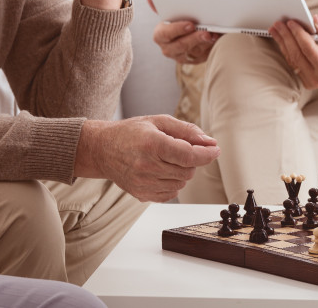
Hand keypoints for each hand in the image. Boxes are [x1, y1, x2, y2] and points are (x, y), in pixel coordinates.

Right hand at [75, 115, 219, 201]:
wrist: (102, 150)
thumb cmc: (130, 133)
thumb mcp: (158, 121)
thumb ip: (186, 130)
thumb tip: (209, 142)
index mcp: (152, 144)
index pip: (189, 155)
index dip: (206, 154)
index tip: (215, 150)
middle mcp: (147, 166)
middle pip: (188, 171)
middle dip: (192, 160)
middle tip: (181, 149)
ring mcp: (144, 183)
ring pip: (181, 183)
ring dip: (182, 172)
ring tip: (167, 159)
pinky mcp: (142, 195)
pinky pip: (171, 193)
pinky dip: (173, 183)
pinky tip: (161, 171)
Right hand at [149, 0, 219, 63]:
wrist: (185, 33)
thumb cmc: (176, 22)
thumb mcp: (168, 14)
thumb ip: (160, 6)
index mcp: (160, 35)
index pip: (165, 34)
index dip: (177, 30)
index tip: (190, 25)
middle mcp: (168, 48)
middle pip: (180, 46)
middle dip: (194, 38)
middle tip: (206, 32)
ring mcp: (181, 56)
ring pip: (194, 52)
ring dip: (205, 43)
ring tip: (214, 34)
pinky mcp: (194, 60)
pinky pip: (203, 56)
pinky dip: (210, 47)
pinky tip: (216, 38)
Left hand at [269, 14, 317, 90]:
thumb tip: (315, 20)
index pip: (308, 49)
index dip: (298, 34)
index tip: (291, 22)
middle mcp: (317, 78)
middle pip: (296, 54)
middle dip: (286, 37)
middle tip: (279, 24)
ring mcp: (310, 81)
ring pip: (292, 60)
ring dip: (282, 43)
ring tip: (276, 30)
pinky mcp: (306, 80)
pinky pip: (293, 64)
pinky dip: (287, 50)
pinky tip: (282, 40)